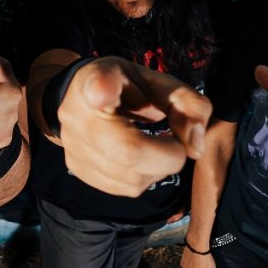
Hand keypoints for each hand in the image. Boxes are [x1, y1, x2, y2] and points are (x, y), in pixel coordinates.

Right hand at [57, 57, 210, 196]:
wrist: (85, 99)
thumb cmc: (128, 89)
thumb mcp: (161, 83)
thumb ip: (189, 106)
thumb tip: (195, 149)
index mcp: (97, 79)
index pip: (96, 85)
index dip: (101, 91)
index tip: (103, 94)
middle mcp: (76, 113)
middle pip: (128, 152)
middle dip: (167, 157)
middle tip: (173, 144)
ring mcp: (71, 144)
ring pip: (129, 178)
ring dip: (155, 170)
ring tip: (154, 148)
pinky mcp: (75, 167)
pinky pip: (121, 188)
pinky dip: (140, 179)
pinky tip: (139, 160)